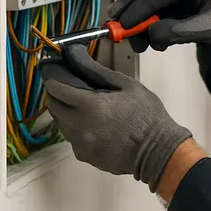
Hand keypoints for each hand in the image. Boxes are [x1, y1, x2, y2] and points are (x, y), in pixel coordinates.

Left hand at [39, 45, 192, 191]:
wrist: (157, 151)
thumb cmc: (146, 114)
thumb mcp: (126, 85)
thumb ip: (96, 70)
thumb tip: (73, 54)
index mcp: (90, 107)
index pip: (56, 87)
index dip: (52, 74)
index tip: (55, 66)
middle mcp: (78, 127)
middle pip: (53, 105)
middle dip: (57, 91)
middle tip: (71, 81)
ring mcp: (79, 145)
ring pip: (60, 121)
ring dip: (66, 108)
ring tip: (86, 102)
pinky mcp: (84, 156)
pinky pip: (71, 136)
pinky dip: (76, 125)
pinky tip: (95, 122)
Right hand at [108, 0, 210, 52]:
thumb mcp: (209, 28)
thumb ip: (180, 32)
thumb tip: (152, 34)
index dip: (137, 12)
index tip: (125, 29)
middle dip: (126, 13)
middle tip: (119, 35)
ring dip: (131, 21)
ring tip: (141, 46)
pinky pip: (139, 7)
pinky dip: (138, 24)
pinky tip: (148, 40)